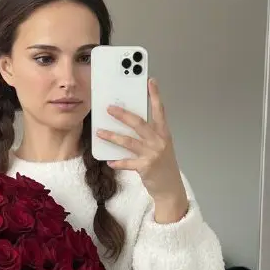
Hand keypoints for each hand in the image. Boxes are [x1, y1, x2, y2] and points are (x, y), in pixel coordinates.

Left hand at [95, 78, 188, 222]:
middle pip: (139, 123)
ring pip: (129, 142)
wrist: (170, 188)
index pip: (160, 110)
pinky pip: (127, 163)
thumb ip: (148, 135)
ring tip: (99, 132)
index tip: (150, 81)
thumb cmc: (163, 165)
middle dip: (123, 115)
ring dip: (112, 136)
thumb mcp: (160, 146)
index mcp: (163, 133)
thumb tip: (127, 123)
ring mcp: (152, 154)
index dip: (155, 95)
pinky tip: (108, 160)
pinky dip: (117, 162)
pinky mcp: (145, 167)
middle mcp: (159, 141)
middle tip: (109, 108)